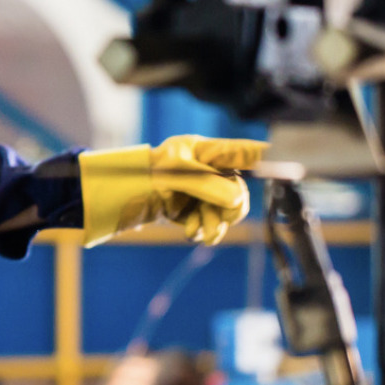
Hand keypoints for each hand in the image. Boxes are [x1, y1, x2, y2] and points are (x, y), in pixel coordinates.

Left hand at [79, 135, 266, 245]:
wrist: (104, 197)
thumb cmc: (136, 176)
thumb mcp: (173, 177)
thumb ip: (207, 186)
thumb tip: (238, 198)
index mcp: (199, 150)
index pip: (237, 153)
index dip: (256, 160)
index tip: (280, 167)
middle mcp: (199, 168)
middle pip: (235, 188)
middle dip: (230, 207)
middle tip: (223, 220)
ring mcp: (192, 189)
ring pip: (221, 209)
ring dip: (216, 223)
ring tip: (201, 234)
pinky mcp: (182, 208)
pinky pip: (204, 220)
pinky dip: (202, 228)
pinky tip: (192, 232)